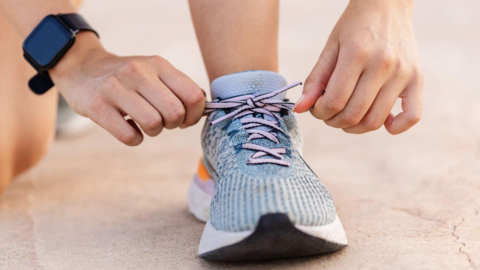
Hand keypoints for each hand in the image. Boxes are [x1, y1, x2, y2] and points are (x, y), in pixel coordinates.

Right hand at [50, 33, 204, 145]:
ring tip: (144, 123)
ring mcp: (115, 88)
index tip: (184, 118)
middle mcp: (138, 72)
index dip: (194, 115)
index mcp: (158, 64)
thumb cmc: (127, 77)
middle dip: (173, 124)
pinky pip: (129, 136)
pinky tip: (128, 128)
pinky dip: (134, 138)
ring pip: (154, 125)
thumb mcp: (154, 71)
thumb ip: (179, 87)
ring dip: (153, 131)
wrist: (81, 68)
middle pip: (175, 113)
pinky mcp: (96, 106)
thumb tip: (205, 111)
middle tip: (163, 121)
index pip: (194, 95)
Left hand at [295, 0, 422, 134]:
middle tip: (329, 114)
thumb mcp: (330, 48)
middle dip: (333, 121)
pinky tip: (382, 122)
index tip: (316, 108)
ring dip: (355, 128)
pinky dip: (395, 127)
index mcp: (357, 54)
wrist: (387, 5)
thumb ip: (315, 79)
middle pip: (354, 114)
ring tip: (347, 116)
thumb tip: (300, 109)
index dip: (320, 112)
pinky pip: (412, 116)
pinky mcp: (417, 78)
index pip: (335, 101)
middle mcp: (383, 64)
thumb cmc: (354, 27)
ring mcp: (403, 72)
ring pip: (375, 120)